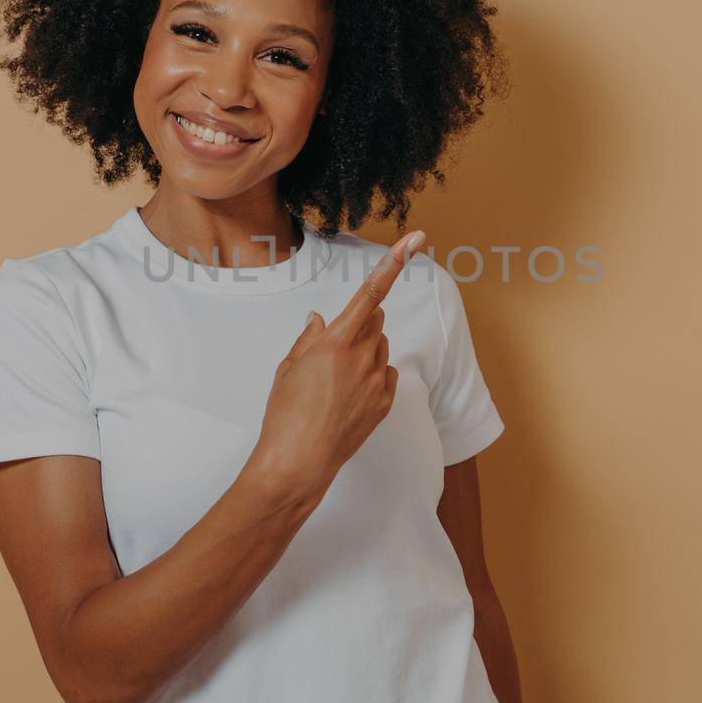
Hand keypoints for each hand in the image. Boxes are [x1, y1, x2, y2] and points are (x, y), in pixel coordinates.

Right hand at [250, 228, 426, 501]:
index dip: (395, 261)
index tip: (417, 239)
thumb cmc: (285, 414)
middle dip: (361, 321)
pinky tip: (349, 395)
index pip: (370, 291)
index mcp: (335, 341)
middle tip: (334, 346)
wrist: (298, 463)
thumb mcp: (288, 367)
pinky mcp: (385, 402)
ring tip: (334, 381)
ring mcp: (377, 381)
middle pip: (375, 319)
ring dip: (364, 350)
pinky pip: (386, 374)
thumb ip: (309, 337)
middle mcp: (362, 357)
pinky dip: (373, 375)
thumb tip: (320, 318)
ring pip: (381, 347)